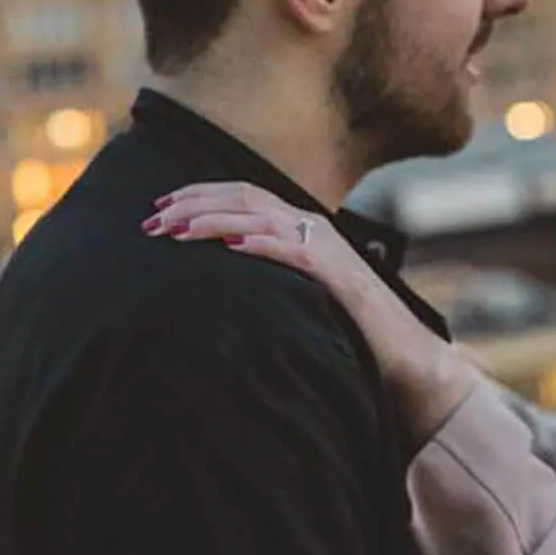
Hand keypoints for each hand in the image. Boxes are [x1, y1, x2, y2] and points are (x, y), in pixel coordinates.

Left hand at [144, 182, 476, 439]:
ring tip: (175, 231)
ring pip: (260, 217)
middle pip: (244, 197)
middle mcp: (313, 227)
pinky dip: (259, 242)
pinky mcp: (338, 275)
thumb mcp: (299, 294)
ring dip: (213, 220)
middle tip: (151, 221)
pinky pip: (292, 250)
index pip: (243, 196)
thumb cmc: (349, 331)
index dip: (199, 196)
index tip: (159, 210)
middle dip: (194, 203)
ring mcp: (327, 248)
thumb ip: (268, 276)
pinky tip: (230, 246)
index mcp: (302, 228)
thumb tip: (219, 276)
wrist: (404, 357)